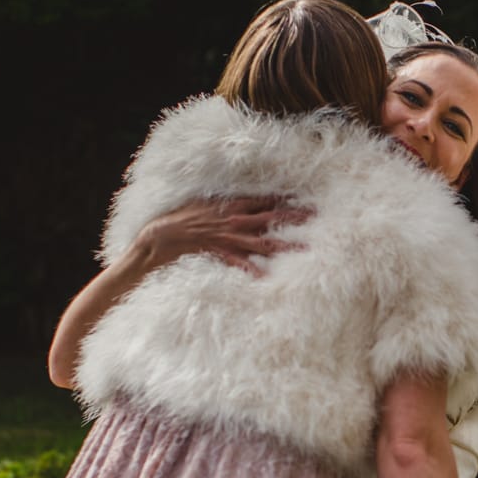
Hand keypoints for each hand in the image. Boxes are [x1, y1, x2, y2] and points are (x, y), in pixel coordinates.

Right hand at [134, 195, 312, 276]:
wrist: (162, 235)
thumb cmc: (181, 217)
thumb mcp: (205, 202)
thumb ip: (225, 202)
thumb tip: (241, 200)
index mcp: (232, 204)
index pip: (264, 199)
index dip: (285, 199)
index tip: (305, 199)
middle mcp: (235, 220)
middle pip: (271, 217)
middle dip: (294, 217)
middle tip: (316, 217)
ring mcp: (230, 238)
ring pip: (263, 241)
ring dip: (285, 245)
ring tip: (305, 249)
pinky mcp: (222, 253)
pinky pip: (243, 263)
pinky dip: (256, 270)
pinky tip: (269, 278)